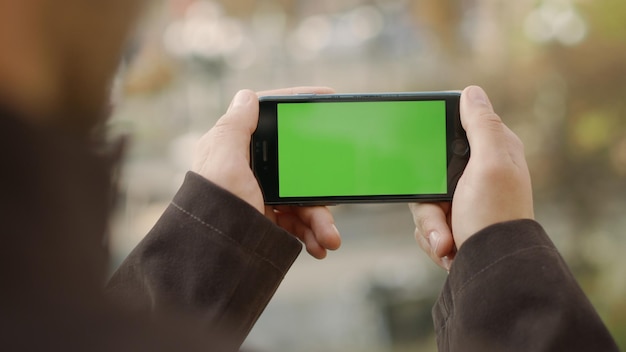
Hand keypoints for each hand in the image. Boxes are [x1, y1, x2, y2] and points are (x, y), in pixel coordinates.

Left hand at [192, 87, 340, 258]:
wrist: (212, 262)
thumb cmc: (214, 208)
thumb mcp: (223, 163)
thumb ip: (234, 127)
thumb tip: (246, 95)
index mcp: (236, 149)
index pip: (269, 118)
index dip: (297, 104)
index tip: (326, 96)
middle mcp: (249, 170)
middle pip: (296, 163)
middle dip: (320, 182)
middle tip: (339, 189)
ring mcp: (261, 197)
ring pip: (302, 198)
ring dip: (321, 219)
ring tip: (330, 239)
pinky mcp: (268, 221)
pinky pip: (298, 223)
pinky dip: (313, 235)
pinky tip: (319, 247)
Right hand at [409, 86, 533, 269]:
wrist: (492, 270)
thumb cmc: (495, 216)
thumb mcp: (490, 164)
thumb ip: (482, 126)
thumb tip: (472, 92)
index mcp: (492, 151)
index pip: (455, 129)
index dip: (435, 141)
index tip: (427, 156)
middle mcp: (477, 174)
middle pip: (429, 170)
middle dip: (428, 200)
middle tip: (441, 214)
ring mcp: (463, 200)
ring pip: (422, 200)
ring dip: (431, 225)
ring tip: (448, 241)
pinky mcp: (453, 222)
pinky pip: (425, 222)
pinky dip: (433, 237)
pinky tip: (449, 247)